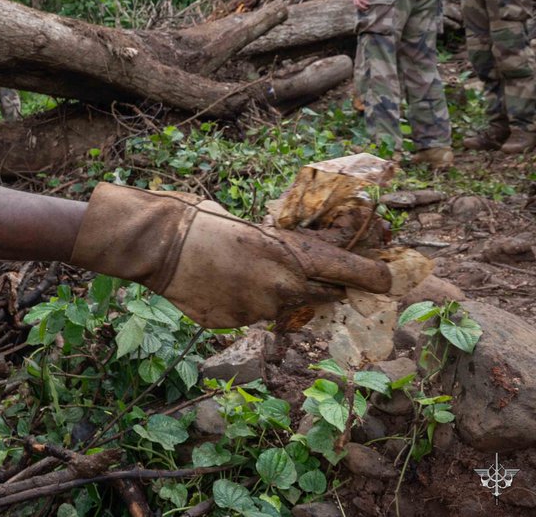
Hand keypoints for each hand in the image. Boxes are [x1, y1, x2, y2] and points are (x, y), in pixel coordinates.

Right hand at [71, 184, 390, 327]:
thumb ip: (286, 244)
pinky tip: (219, 284)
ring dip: (273, 294)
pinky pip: (249, 317)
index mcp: (289, 255)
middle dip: (322, 287)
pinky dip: (242, 304)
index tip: (388, 279)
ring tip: (240, 272)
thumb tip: (315, 249)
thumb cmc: (204, 222)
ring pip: (281, 308)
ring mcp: (256, 310)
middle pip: (320, 295)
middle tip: (306, 274)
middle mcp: (280, 287)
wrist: (158, 244)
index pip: (347, 269)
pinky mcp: (233, 324)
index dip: (372, 276)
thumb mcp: (254, 225)